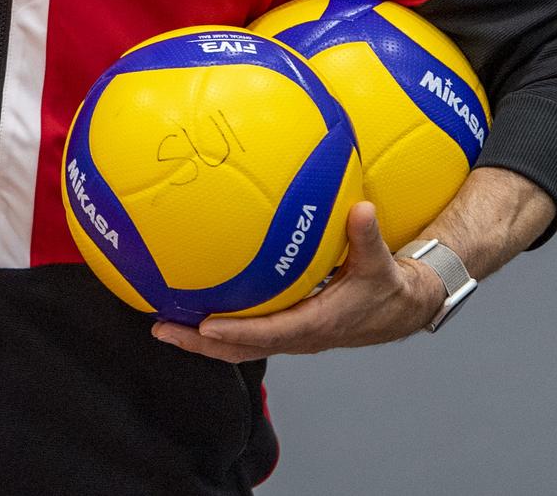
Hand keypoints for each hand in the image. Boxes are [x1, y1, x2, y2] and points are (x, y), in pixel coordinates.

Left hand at [150, 202, 440, 363]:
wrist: (395, 310)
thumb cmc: (384, 287)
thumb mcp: (380, 262)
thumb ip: (366, 237)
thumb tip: (362, 209)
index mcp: (318, 323)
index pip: (271, 333)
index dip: (239, 331)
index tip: (207, 326)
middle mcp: (297, 335)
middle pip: (241, 347)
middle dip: (200, 342)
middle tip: (162, 328)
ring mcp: (286, 335)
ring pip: (236, 345)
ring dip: (198, 339)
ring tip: (161, 323)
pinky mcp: (281, 328)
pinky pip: (242, 334)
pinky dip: (213, 329)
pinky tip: (187, 310)